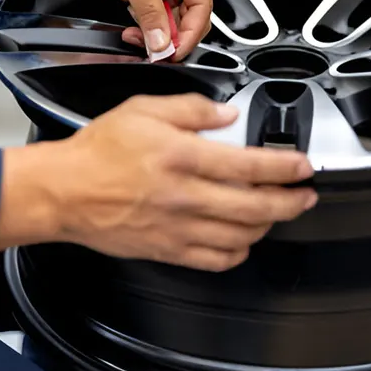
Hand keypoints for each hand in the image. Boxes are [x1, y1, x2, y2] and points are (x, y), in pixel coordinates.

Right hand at [0, 95, 316, 271]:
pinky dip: (238, 253)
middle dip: (291, 202)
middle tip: (305, 195)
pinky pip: (215, 261)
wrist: (65, 191)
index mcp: (182, 157)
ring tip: (278, 213)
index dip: (285, 167)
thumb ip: (191, 109)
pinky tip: (243, 241)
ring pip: (241, 236)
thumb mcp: (143, 110)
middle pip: (255, 206)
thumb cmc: (98, 152)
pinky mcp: (167, 250)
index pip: (249, 165)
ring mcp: (178, 228)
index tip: (303, 166)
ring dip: (269, 226)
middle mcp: (184, 196)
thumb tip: (226, 114)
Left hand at [47, 0, 211, 59]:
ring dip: (156, 36)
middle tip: (155, 50)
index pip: (202, 7)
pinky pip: (158, 23)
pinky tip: (133, 29)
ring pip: (173, 26)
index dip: (190, 35)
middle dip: (171, 37)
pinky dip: (146, 32)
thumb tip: (162, 43)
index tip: (174, 52)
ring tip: (136, 36)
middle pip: (191, 20)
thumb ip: (150, 14)